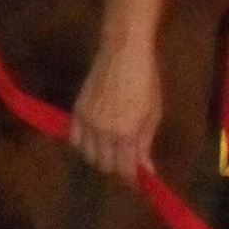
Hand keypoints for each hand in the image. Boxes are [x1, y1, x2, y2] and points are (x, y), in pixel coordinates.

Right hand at [71, 41, 164, 178]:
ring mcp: (87, 122)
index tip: (138, 178)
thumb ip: (145, 143)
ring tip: (112, 149)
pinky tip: (95, 138)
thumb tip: (146, 169)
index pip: (124, 169)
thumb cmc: (146, 79)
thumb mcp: (153, 112)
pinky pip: (74, 139)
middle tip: (127, 160)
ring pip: (88, 155)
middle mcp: (103, 132)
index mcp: (125, 133)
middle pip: (104, 165)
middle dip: (117, 167)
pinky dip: (84, 144)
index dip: (132, 178)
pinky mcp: (77, 111)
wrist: (123, 50)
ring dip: (100, 157)